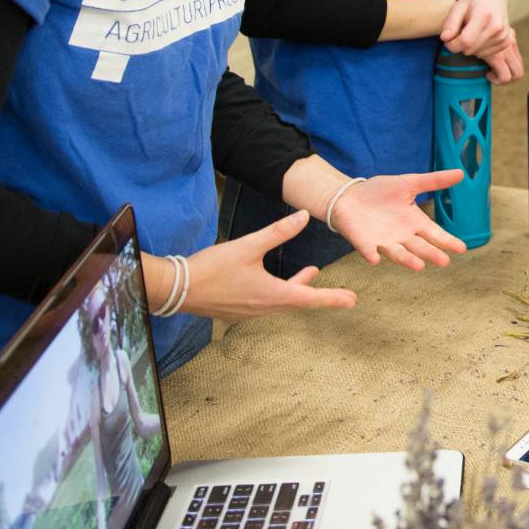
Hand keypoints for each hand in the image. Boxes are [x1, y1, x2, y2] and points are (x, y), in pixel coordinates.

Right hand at [166, 211, 358, 322]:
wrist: (175, 289)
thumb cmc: (212, 268)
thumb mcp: (248, 245)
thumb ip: (278, 232)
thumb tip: (303, 216)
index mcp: (271, 295)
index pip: (310, 299)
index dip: (333, 298)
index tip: (353, 301)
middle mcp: (263, 308)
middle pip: (298, 301)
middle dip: (319, 295)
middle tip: (342, 297)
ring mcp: (248, 312)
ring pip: (281, 302)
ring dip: (297, 289)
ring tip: (309, 276)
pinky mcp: (235, 310)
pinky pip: (264, 303)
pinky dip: (278, 292)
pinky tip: (273, 282)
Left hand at [331, 170, 470, 271]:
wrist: (349, 195)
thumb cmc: (380, 191)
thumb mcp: (409, 183)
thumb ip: (434, 181)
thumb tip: (461, 173)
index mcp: (414, 222)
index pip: (435, 233)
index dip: (447, 241)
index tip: (462, 248)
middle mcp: (402, 236)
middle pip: (420, 247)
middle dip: (431, 254)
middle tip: (444, 262)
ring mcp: (383, 241)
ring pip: (398, 253)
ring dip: (407, 260)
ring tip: (419, 266)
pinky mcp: (363, 242)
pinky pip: (368, 250)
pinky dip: (371, 254)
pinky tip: (376, 259)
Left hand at [440, 0, 521, 83]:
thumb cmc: (473, 1)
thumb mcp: (458, 6)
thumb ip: (450, 23)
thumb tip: (445, 38)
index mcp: (483, 16)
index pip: (465, 41)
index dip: (452, 44)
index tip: (447, 39)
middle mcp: (496, 27)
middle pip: (470, 49)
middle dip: (460, 45)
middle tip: (460, 32)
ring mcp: (503, 35)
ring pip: (477, 54)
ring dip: (470, 47)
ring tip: (472, 32)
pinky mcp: (506, 41)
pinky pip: (486, 54)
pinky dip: (479, 48)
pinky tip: (480, 36)